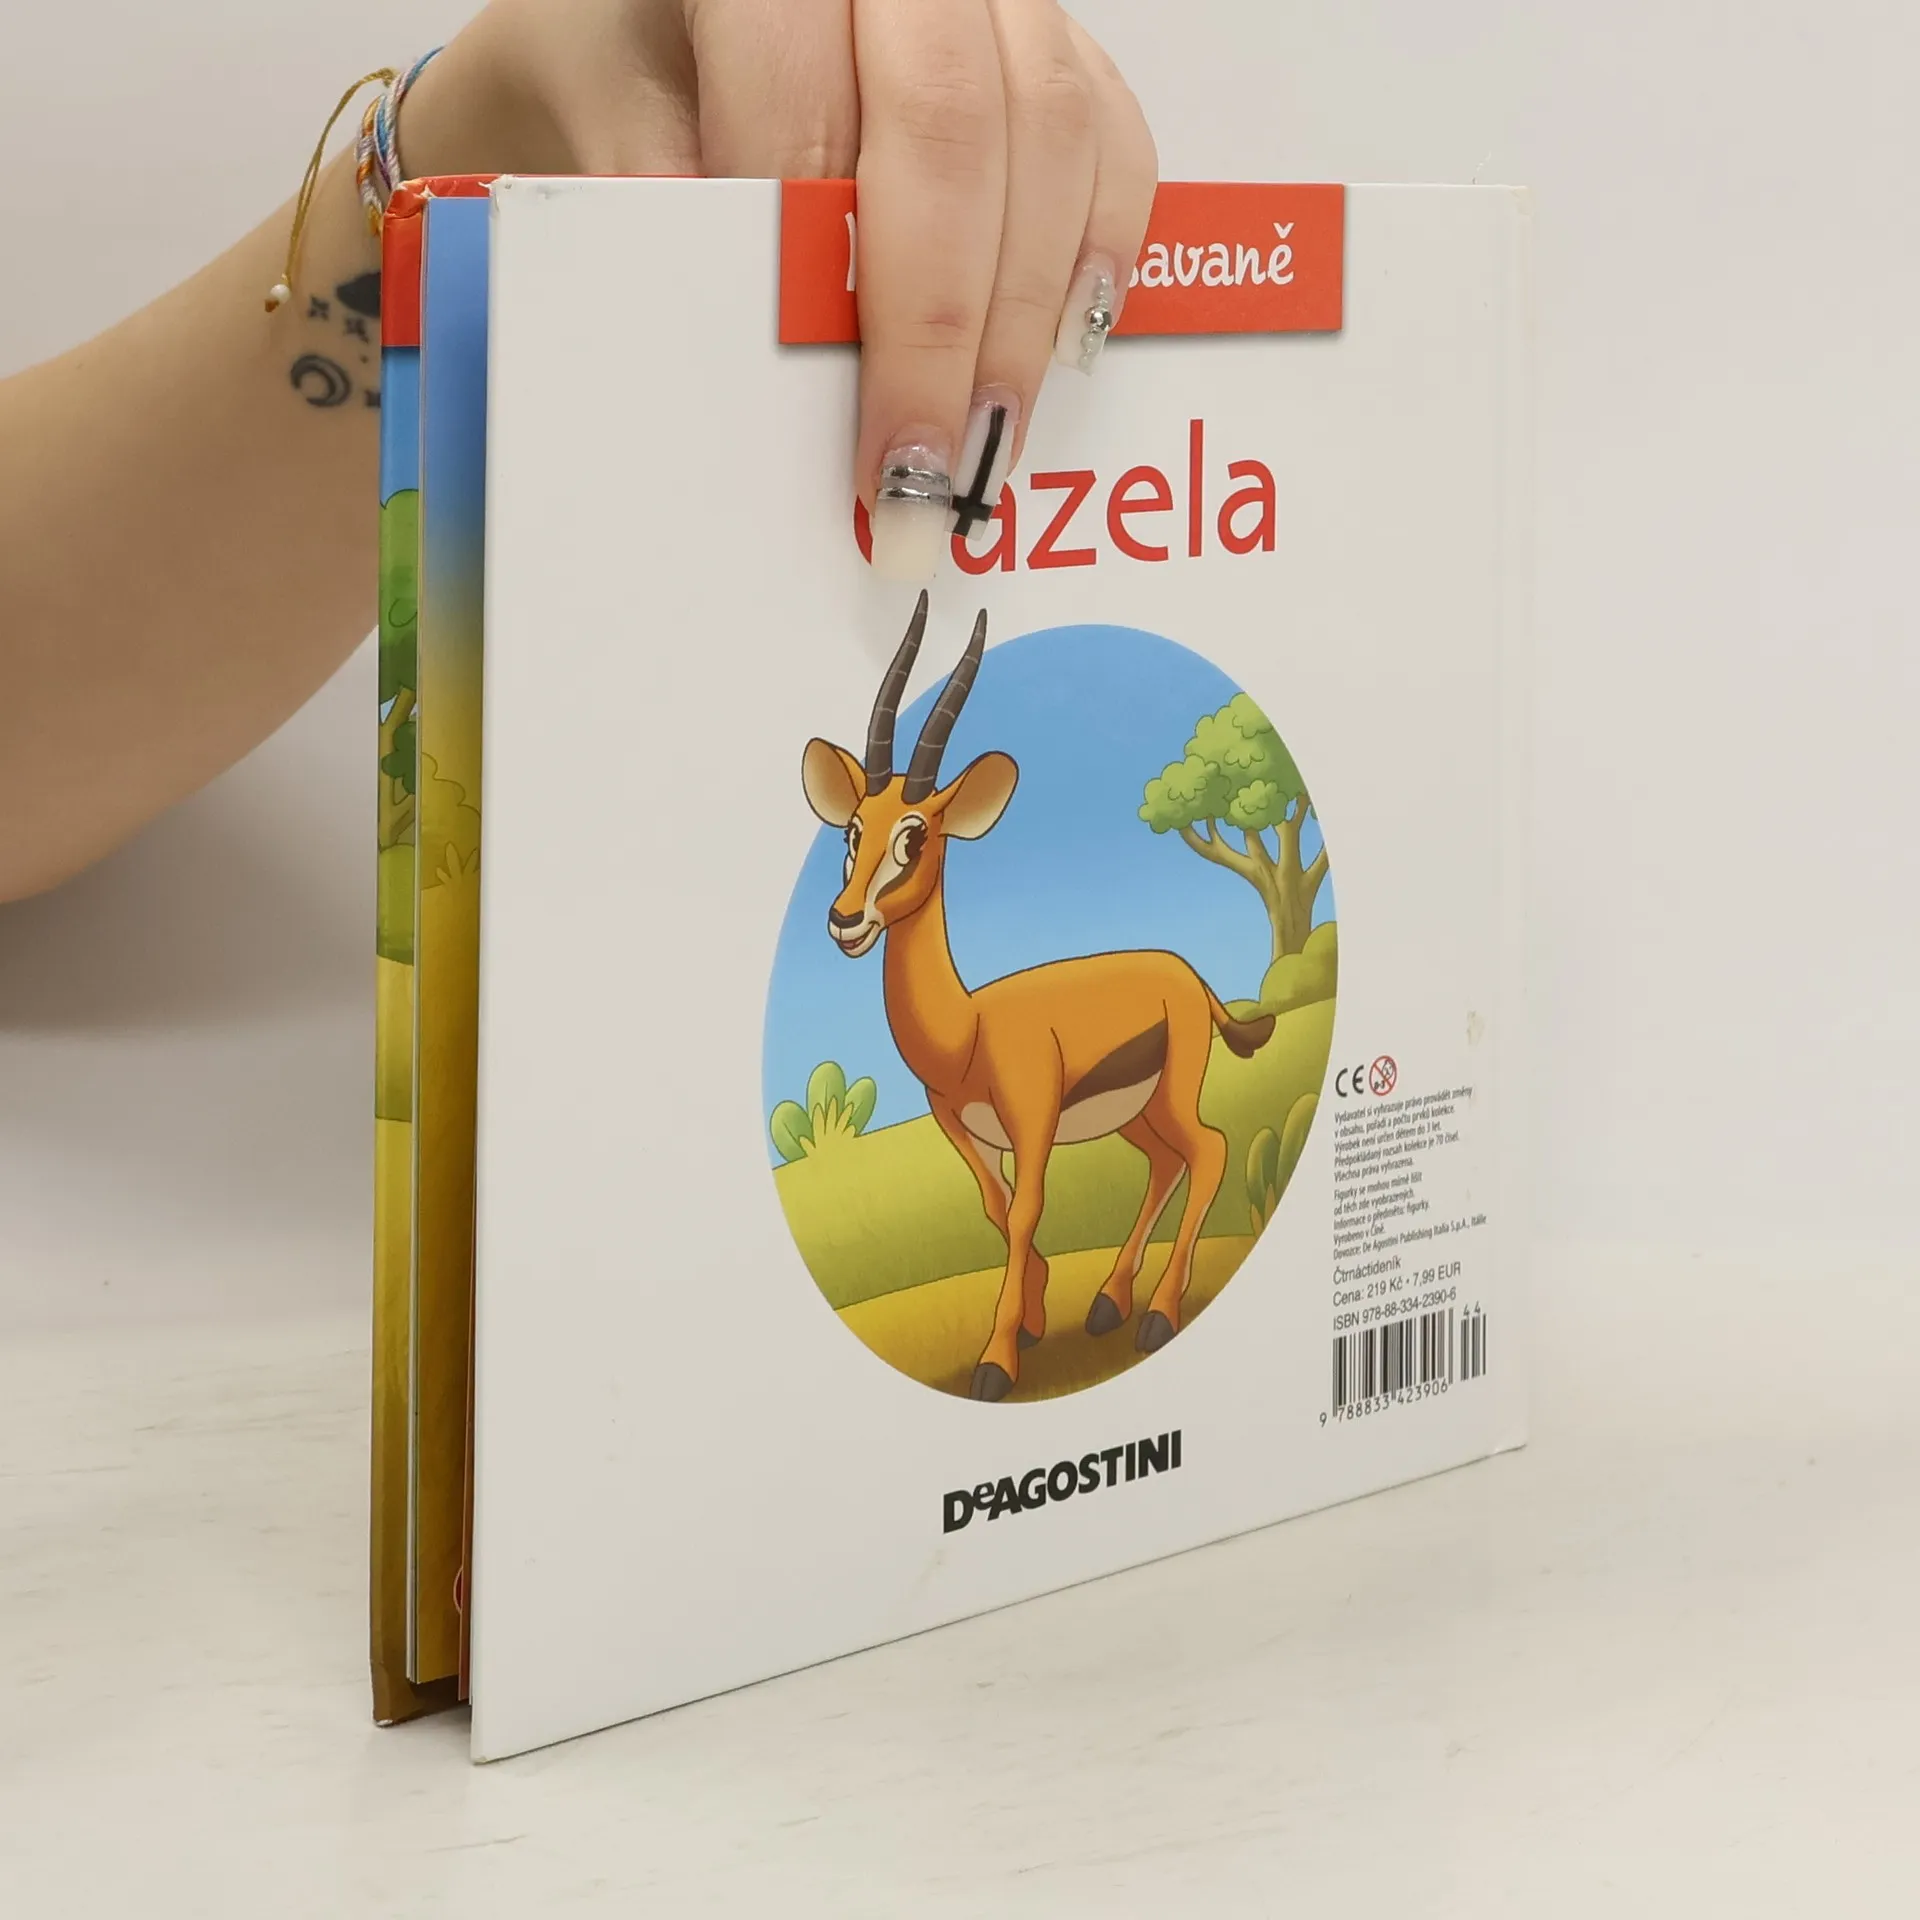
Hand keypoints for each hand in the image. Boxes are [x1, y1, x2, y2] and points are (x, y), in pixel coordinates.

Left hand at [410, 0, 1157, 578]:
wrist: (667, 16)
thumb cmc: (631, 64)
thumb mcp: (602, 124)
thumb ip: (660, 224)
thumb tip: (743, 374)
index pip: (808, 103)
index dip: (833, 277)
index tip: (851, 426)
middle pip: (954, 122)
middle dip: (946, 319)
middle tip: (927, 465)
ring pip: (1054, 128)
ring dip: (1027, 308)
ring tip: (989, 436)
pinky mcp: (1049, 40)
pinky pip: (1112, 136)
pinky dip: (1099, 250)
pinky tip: (1062, 345)